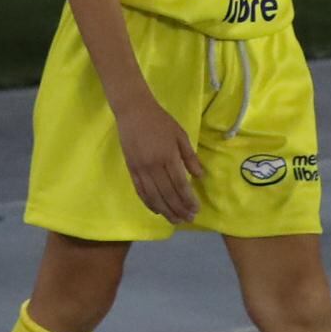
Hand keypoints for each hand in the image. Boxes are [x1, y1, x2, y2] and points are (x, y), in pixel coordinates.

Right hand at [116, 97, 199, 223]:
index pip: (180, 184)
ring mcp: (140, 169)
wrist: (133, 111)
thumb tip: (199, 176)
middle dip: (179, 209)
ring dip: (166, 211)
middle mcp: (153, 166)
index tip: (196, 209)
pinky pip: (140, 191)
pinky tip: (158, 210)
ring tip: (176, 220)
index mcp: (168, 156)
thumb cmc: (160, 121)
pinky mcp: (131, 170)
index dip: (188, 199)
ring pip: (154, 196)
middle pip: (167, 194)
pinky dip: (149, 203)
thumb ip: (190, 156)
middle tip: (188, 219)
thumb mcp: (180, 135)